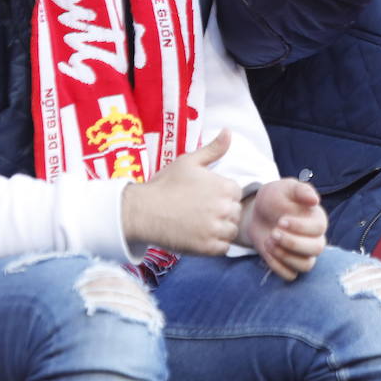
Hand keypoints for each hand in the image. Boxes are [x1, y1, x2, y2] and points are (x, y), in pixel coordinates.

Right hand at [123, 129, 242, 255]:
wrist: (142, 211)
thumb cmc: (165, 184)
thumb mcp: (189, 161)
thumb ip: (213, 149)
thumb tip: (228, 131)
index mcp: (223, 186)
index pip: (237, 193)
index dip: (222, 195)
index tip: (206, 197)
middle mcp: (223, 208)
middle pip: (236, 213)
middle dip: (223, 212)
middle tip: (200, 211)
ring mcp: (215, 229)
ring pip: (231, 231)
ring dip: (220, 229)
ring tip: (200, 224)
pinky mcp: (207, 247)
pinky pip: (223, 248)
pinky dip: (215, 244)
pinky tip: (199, 236)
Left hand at [240, 178, 328, 280]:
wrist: (258, 212)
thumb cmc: (276, 198)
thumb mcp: (286, 188)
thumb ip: (301, 190)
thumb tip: (314, 200)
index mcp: (317, 219)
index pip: (319, 229)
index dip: (300, 227)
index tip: (281, 220)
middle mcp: (315, 239)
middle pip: (316, 249)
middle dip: (292, 243)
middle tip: (273, 232)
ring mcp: (303, 255)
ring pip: (305, 266)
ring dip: (285, 256)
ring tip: (268, 241)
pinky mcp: (290, 265)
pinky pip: (290, 275)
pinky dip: (277, 265)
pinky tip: (267, 250)